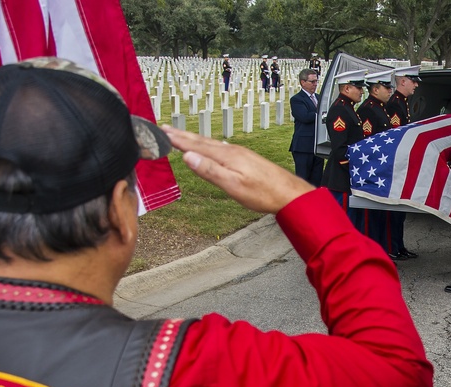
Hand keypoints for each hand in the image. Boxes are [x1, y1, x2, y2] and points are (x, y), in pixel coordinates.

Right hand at [163, 126, 312, 213]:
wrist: (289, 193)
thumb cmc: (263, 193)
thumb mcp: (233, 186)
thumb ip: (210, 171)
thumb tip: (188, 157)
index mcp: (226, 156)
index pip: (196, 146)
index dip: (177, 140)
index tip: (161, 133)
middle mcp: (232, 151)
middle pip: (202, 141)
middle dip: (182, 135)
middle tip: (164, 129)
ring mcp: (239, 154)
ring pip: (211, 144)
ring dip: (194, 139)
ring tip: (181, 136)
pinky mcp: (245, 159)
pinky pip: (220, 148)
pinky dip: (208, 145)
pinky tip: (209, 147)